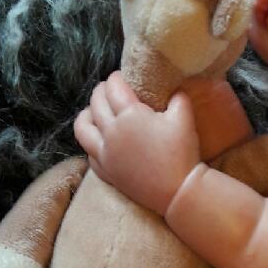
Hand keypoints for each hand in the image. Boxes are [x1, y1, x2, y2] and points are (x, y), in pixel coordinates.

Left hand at [74, 71, 201, 215]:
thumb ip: (178, 97)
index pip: (114, 87)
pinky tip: (98, 142)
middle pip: (96, 103)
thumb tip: (174, 89)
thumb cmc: (181, 154)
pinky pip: (89, 154)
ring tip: (93, 112)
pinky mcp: (106, 172)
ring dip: (85, 115)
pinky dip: (91, 144)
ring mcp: (105, 154)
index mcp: (129, 115)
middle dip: (101, 91)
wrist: (177, 191)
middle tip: (108, 89)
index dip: (116, 78)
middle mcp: (111, 132)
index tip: (121, 77)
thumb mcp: (184, 118)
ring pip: (82, 128)